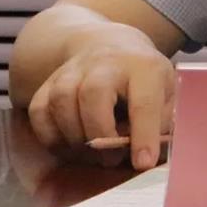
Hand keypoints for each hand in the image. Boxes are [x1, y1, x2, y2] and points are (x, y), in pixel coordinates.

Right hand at [26, 27, 174, 170]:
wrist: (109, 44)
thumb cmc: (142, 76)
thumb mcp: (166, 90)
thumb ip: (162, 120)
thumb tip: (148, 153)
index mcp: (143, 66)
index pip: (144, 101)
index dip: (144, 134)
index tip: (143, 162)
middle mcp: (105, 63)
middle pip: (93, 94)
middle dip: (100, 133)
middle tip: (111, 158)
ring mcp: (73, 70)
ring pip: (62, 102)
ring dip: (74, 137)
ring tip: (91, 152)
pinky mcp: (49, 82)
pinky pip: (39, 112)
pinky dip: (50, 136)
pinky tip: (69, 145)